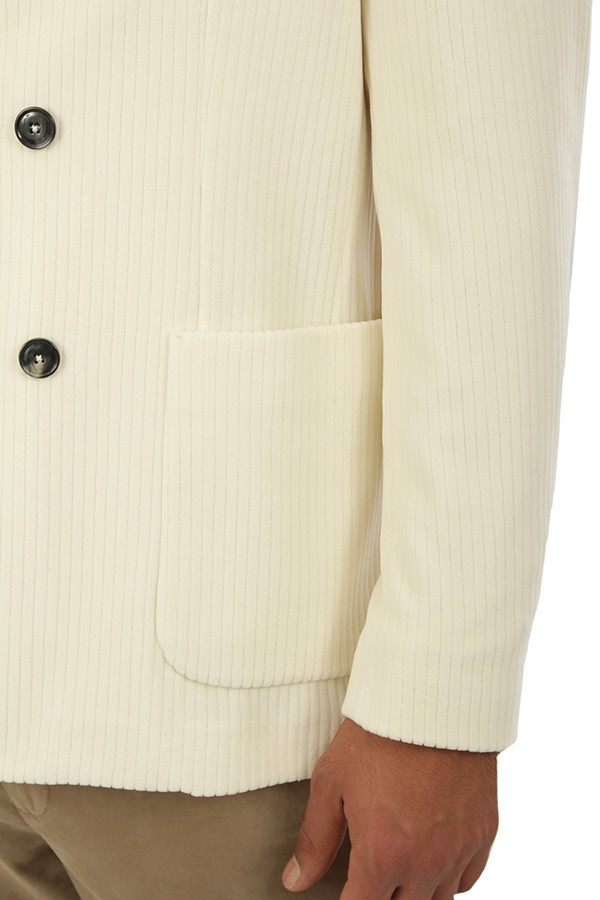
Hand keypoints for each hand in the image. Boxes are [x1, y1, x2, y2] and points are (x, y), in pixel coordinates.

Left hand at [281, 716, 498, 898]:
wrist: (432, 699)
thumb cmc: (377, 735)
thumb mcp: (332, 781)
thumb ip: (314, 838)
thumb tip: (295, 880)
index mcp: (383, 856)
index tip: (344, 891)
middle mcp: (425, 864)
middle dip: (382, 897)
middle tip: (370, 875)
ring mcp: (459, 850)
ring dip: (414, 893)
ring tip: (397, 869)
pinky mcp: (484, 832)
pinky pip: (467, 879)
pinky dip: (448, 877)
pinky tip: (430, 857)